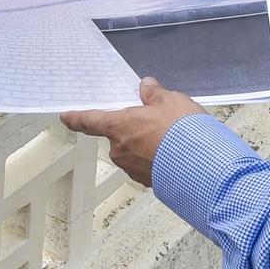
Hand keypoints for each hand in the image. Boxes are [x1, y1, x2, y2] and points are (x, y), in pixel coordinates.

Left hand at [61, 75, 201, 186]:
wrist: (203, 167)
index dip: (77, 118)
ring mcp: (133, 168)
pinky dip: (158, 159)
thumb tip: (146, 86)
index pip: (90, 121)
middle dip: (133, 129)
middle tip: (156, 121)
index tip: (66, 117)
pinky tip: (176, 154)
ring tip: (173, 139)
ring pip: (134, 151)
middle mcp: (120, 150)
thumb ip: (154, 94)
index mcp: (119, 126)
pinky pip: (148, 165)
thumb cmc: (182, 131)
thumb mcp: (170, 101)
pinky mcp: (148, 182)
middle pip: (119, 136)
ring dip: (147, 145)